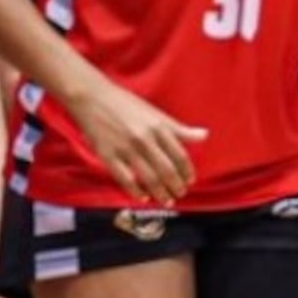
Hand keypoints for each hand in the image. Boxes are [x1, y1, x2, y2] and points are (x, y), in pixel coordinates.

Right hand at [68, 76, 206, 202]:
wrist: (92, 97)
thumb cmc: (125, 104)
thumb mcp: (155, 113)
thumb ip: (178, 128)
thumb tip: (205, 136)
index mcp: (158, 127)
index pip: (179, 155)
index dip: (187, 171)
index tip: (190, 181)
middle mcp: (145, 139)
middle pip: (167, 170)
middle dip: (176, 186)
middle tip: (180, 194)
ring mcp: (126, 148)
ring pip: (149, 178)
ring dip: (160, 193)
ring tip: (167, 201)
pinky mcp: (108, 155)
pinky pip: (125, 179)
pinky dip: (136, 192)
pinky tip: (143, 198)